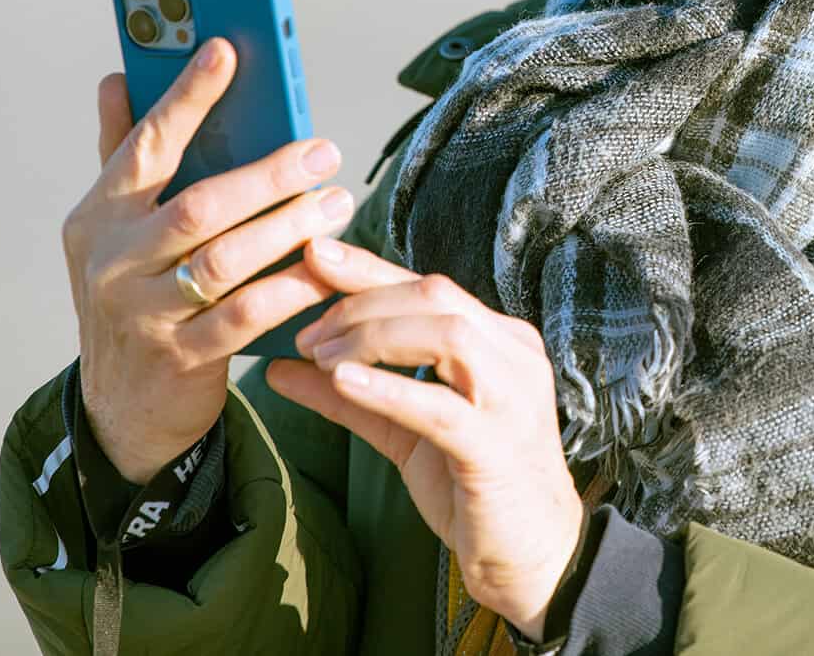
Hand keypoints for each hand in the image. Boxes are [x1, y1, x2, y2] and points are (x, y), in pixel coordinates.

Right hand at [63, 37, 353, 482]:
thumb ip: (121, 154)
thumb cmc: (131, 295)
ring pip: (226, 260)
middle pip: (200, 205)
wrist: (122, 409)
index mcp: (98, 216)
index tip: (226, 50)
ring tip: (337, 203)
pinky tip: (326, 267)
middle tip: (325, 151)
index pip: (146, 145)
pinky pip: (246, 316)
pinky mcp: (180, 358)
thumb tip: (116, 77)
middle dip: (269, 174)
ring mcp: (142, 314)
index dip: (186, 97)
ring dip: (290, 228)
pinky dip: (290, 288)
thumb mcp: (113, 228)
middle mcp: (111, 262)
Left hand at [265, 240, 583, 640]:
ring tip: (321, 356)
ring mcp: (513, 398)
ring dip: (374, 336)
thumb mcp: (405, 431)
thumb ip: (349, 397)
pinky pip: (442, 406)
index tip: (313, 254)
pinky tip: (343, 382)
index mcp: (499, 341)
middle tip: (305, 329)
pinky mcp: (498, 446)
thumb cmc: (475, 488)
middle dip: (362, 301)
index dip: (368, 268)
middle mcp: (513, 356)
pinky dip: (390, 388)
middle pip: (435, 296)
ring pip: (445, 334)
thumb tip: (279, 367)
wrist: (534, 559)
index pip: (428, 287)